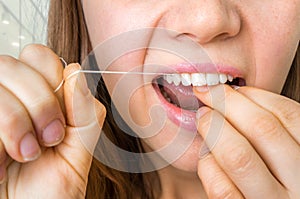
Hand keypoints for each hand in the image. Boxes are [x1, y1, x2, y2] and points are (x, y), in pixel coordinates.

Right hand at [0, 45, 105, 198]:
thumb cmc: (49, 190)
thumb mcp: (78, 153)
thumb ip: (85, 113)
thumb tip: (76, 72)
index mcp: (41, 97)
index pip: (40, 57)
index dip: (52, 85)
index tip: (61, 123)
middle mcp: (10, 97)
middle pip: (12, 65)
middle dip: (37, 105)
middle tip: (48, 140)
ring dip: (14, 124)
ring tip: (24, 155)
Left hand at [194, 85, 299, 197]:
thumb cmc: (284, 187)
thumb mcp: (293, 161)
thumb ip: (279, 138)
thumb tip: (241, 99)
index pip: (291, 116)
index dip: (256, 96)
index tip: (232, 87)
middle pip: (263, 130)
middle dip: (228, 103)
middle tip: (208, 93)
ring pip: (239, 156)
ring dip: (214, 129)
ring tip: (203, 117)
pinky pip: (221, 188)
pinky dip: (208, 165)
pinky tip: (207, 156)